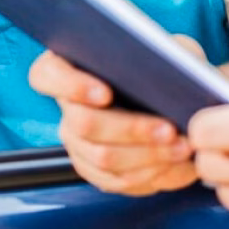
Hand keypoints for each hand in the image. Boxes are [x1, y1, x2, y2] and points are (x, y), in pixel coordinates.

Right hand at [29, 50, 195, 194]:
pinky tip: (174, 165)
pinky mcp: (93, 168)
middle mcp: (66, 106)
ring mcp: (76, 140)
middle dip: (130, 129)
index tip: (105, 94)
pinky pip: (114, 180)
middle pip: (82, 123)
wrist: (179, 102)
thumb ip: (161, 50)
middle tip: (168, 129)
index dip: (70, 86)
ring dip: (146, 156)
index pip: (47, 75)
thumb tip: (163, 66)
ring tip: (181, 148)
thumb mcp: (168, 48)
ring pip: (101, 157)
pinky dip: (149, 176)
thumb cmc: (168, 69)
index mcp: (68, 67)